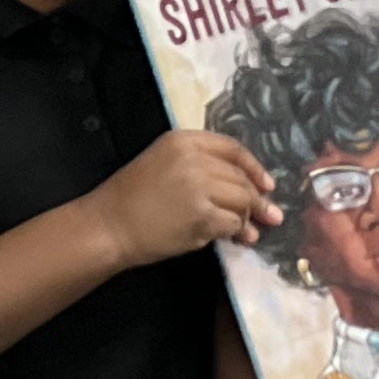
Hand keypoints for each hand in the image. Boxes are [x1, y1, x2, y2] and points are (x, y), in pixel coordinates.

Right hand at [92, 130, 281, 268]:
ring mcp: (198, 185)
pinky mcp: (202, 214)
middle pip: (241, 177)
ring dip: (248, 218)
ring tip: (249, 232)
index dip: (255, 168)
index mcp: (183, 140)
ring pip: (242, 200)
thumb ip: (202, 167)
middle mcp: (193, 158)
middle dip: (258, 200)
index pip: (233, 148)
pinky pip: (233, 222)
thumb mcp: (164, 163)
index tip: (268, 185)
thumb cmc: (133, 198)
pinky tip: (235, 238)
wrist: (109, 225)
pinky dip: (237, 232)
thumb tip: (246, 187)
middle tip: (269, 216)